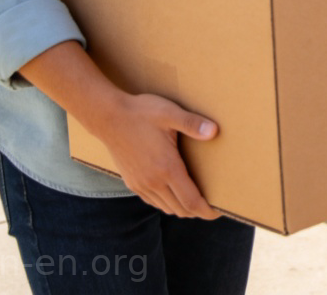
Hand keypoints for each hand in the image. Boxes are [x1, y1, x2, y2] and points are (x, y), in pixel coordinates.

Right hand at [19, 41, 219, 218]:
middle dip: (197, 211)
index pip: (190, 202)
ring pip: (166, 207)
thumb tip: (215, 131)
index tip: (218, 212)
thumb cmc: (141, 113)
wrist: (108, 117)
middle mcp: (153, 182)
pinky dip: (166, 203)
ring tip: (195, 199)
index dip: (206, 210)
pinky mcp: (131, 182)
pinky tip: (172, 192)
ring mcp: (140, 184)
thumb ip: (193, 124)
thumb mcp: (170, 113)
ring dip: (182, 208)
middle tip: (212, 206)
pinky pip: (153, 201)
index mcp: (167, 168)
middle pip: (180, 209)